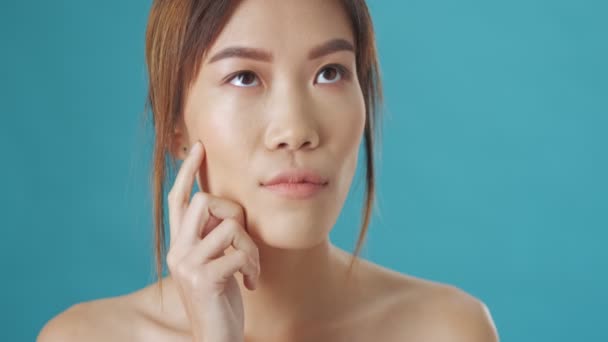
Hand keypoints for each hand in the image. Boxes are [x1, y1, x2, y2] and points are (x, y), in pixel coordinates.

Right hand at [166, 140, 259, 341]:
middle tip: (244, 243)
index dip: (189, 172)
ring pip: (230, 226)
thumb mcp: (215, 262)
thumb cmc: (220, 299)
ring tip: (250, 270)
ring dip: (250, 248)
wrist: (215, 338)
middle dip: (235, 214)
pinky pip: (239, 253)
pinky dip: (253, 268)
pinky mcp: (204, 280)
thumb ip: (214, 237)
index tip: (199, 147)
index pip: (179, 199)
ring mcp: (187, 265)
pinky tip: (250, 284)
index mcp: (179, 244)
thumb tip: (228, 209)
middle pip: (206, 201)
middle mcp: (177, 251)